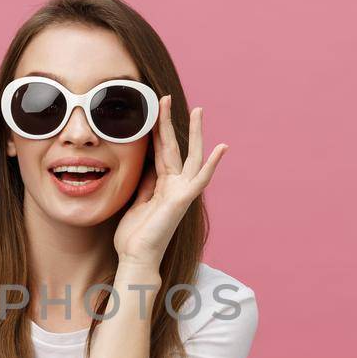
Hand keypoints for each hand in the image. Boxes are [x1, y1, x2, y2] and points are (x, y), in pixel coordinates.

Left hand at [112, 96, 227, 267]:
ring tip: (198, 111)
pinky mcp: (183, 199)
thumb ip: (144, 183)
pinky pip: (201, 178)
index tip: (151, 112)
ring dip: (194, 133)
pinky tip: (222, 147)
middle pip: (173, 147)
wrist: (136, 258)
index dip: (155, 131)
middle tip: (165, 99)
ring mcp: (181, 192)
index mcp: (161, 185)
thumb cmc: (134, 236)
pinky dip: (213, 163)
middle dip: (169, 123)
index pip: (159, 152)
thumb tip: (146, 164)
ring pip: (190, 156)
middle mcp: (174, 186)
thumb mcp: (135, 202)